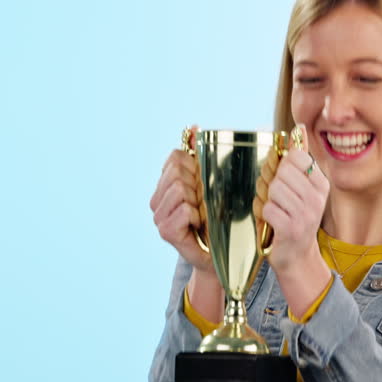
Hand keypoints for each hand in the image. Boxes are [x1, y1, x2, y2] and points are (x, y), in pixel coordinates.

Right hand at [150, 126, 213, 274]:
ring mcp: (159, 216)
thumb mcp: (212, 184)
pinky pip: (183, 209)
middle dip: (197, 183)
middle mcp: (157, 199)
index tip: (204, 183)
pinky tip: (199, 225)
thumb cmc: (219, 219)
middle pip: (176, 171)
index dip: (194, 165)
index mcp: (166, 184)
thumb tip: (193, 126)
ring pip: (179, 188)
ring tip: (203, 214)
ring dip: (198, 200)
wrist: (223, 255)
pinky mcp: (166, 231)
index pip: (175, 157)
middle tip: (205, 203)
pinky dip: (196, 215)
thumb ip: (202, 156)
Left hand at [261, 124, 329, 275]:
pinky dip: (265, 215)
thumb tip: (298, 128)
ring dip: (268, 200)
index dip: (284, 166)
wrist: (297, 256)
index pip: (297, 157)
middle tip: (279, 200)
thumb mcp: (302, 188)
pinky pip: (268, 208)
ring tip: (277, 211)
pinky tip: (273, 223)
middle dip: (273, 184)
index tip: (286, 180)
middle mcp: (317, 198)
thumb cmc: (294, 218)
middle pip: (282, 172)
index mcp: (320, 184)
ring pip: (274, 189)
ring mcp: (305, 214)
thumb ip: (298, 159)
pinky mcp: (291, 228)